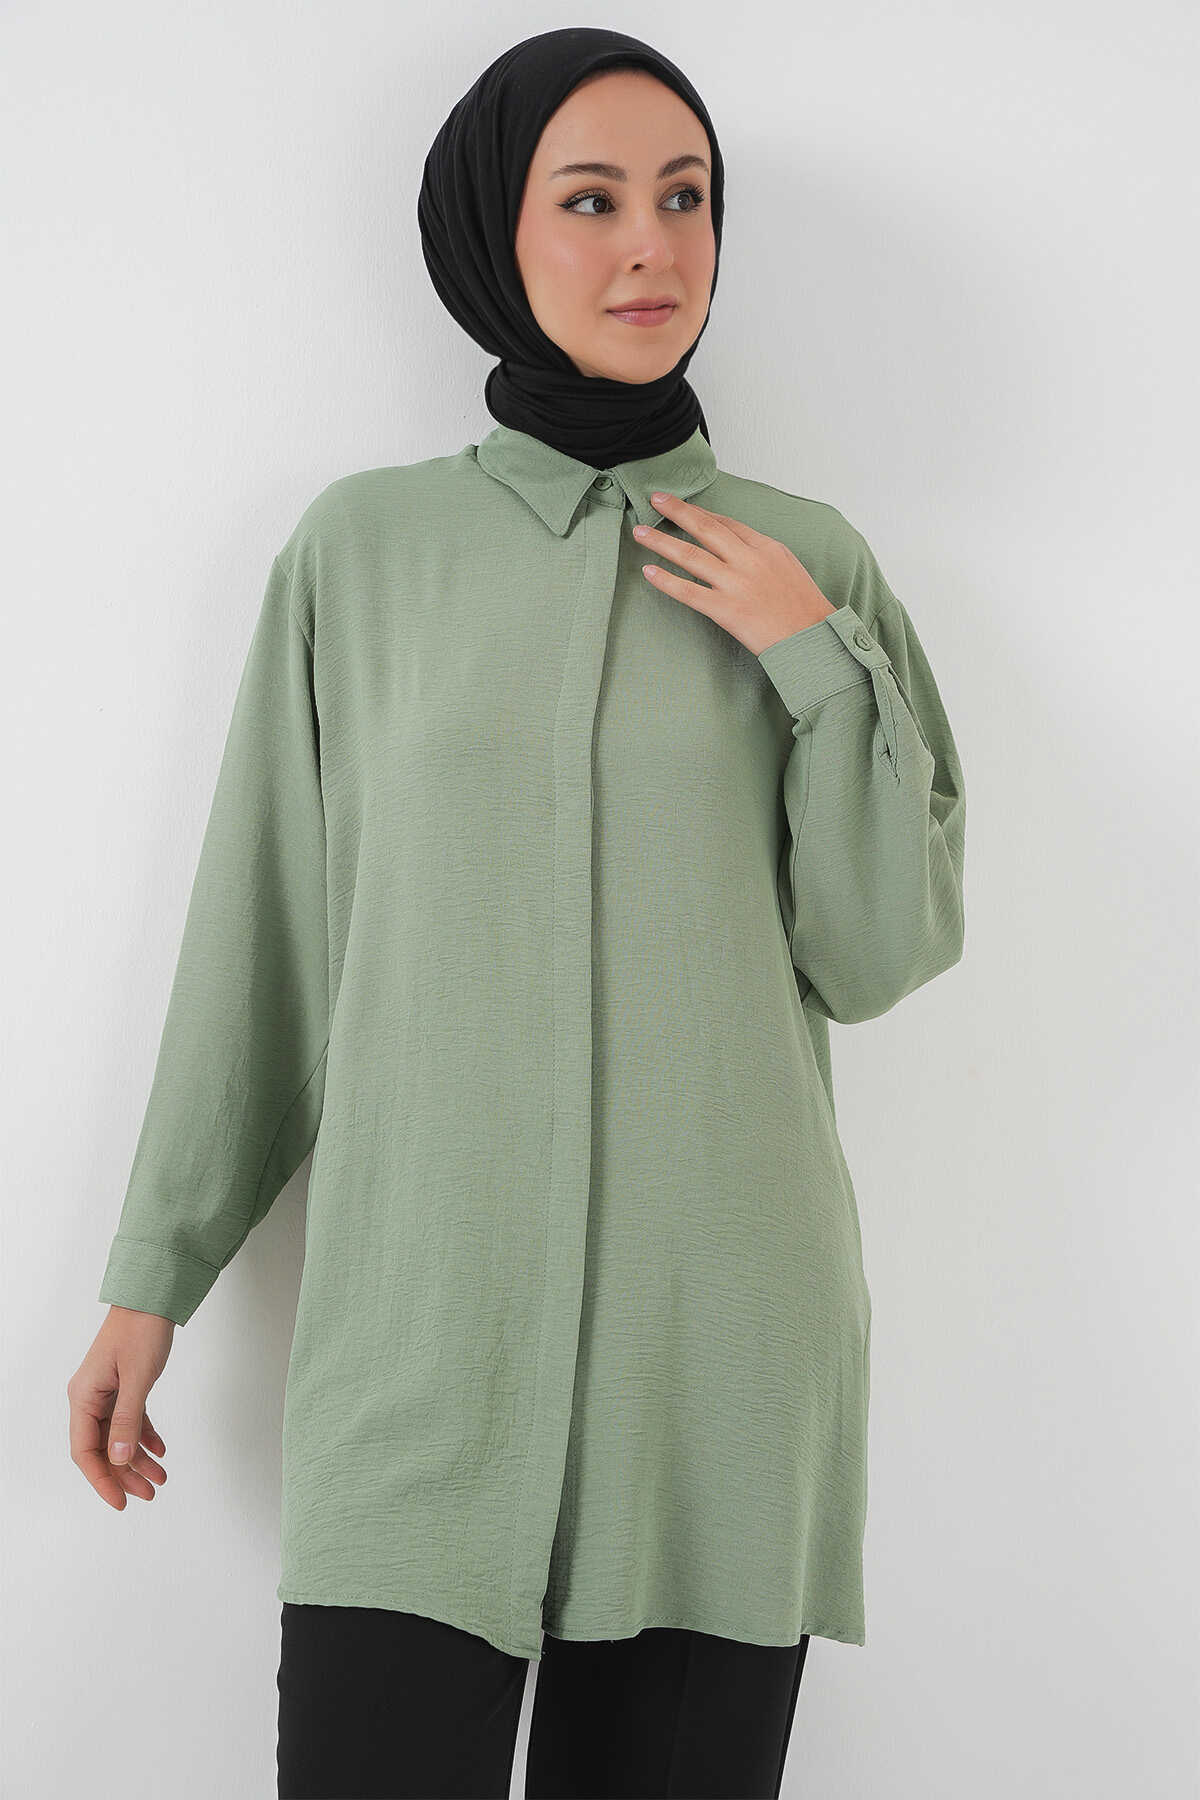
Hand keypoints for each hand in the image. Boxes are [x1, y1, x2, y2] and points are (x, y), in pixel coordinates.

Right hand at [68, 1306, 174, 1509]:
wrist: (152, 1299)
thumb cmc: (141, 1331)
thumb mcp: (136, 1379)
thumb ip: (127, 1420)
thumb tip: (117, 1459)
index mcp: (84, 1397)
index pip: (85, 1451)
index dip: (102, 1480)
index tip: (120, 1501)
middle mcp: (91, 1398)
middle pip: (103, 1448)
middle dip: (125, 1474)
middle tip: (149, 1493)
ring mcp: (107, 1392)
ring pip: (119, 1437)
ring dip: (137, 1458)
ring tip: (161, 1477)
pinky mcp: (124, 1386)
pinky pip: (131, 1420)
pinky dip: (144, 1436)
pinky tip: (160, 1450)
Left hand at [632, 492, 835, 656]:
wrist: (814, 637)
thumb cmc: (805, 608)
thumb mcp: (789, 568)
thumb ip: (762, 554)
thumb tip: (739, 547)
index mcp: (766, 547)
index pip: (728, 523)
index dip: (702, 512)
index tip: (684, 506)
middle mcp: (749, 561)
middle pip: (705, 528)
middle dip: (677, 511)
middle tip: (655, 499)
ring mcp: (736, 584)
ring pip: (691, 556)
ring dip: (661, 542)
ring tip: (640, 533)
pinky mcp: (726, 610)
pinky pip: (689, 592)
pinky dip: (667, 581)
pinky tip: (649, 572)